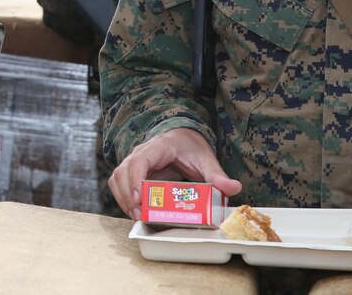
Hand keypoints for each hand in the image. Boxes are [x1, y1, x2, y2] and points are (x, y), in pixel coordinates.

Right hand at [109, 127, 241, 219]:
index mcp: (158, 147)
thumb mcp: (206, 159)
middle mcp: (141, 152)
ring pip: (117, 177)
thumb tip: (233, 187)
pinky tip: (134, 210)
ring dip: (122, 198)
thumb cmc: (191, 147)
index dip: (135, 180)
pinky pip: (120, 183)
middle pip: (123, 171)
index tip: (140, 199)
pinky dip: (122, 197)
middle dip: (127, 195)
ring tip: (135, 215)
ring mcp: (134, 161)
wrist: (182, 137)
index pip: (139, 161)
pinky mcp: (132, 171)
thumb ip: (217, 174)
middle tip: (139, 215)